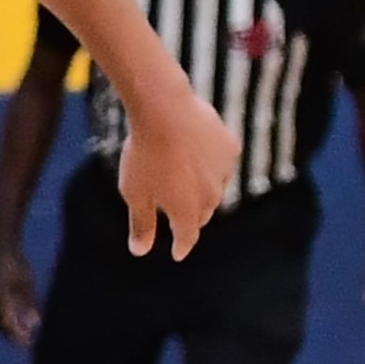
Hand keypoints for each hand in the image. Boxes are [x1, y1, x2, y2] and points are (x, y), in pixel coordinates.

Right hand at [0, 245, 40, 346]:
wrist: (1, 248)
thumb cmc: (16, 264)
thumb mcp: (26, 283)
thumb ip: (30, 303)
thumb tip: (35, 323)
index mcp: (0, 301)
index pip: (9, 326)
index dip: (19, 338)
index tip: (30, 345)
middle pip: (2, 327)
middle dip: (14, 337)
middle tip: (28, 344)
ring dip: (10, 331)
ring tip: (24, 336)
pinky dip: (7, 322)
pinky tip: (18, 322)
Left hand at [118, 98, 239, 259]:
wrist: (165, 110)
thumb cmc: (144, 153)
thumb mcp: (134, 192)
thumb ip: (141, 224)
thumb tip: (139, 251)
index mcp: (186, 211)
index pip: (187, 237)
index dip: (181, 246)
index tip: (178, 253)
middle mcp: (211, 196)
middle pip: (202, 213)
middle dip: (191, 216)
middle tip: (180, 214)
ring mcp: (223, 171)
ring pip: (214, 188)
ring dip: (202, 189)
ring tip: (186, 180)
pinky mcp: (230, 147)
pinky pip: (221, 162)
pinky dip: (210, 164)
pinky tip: (199, 155)